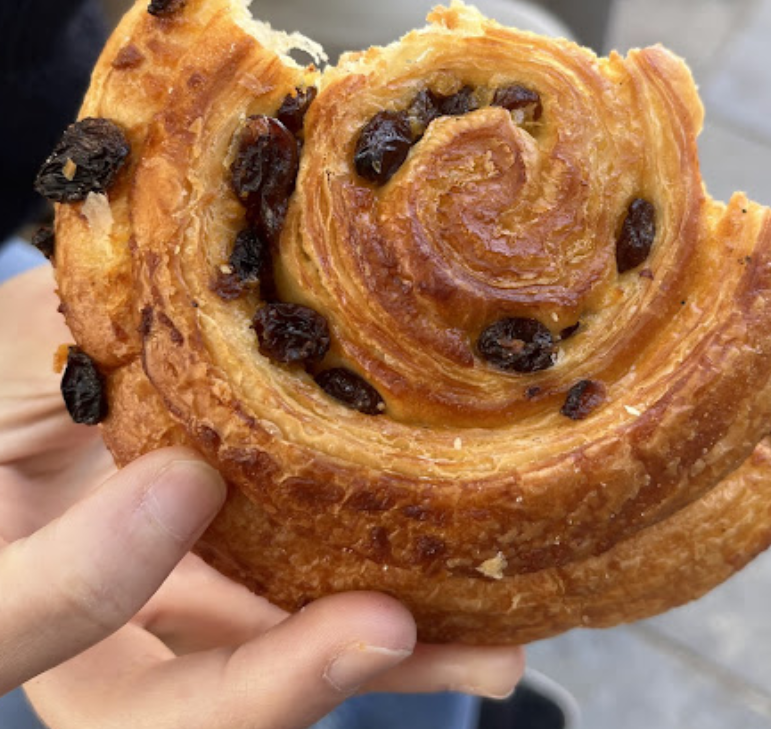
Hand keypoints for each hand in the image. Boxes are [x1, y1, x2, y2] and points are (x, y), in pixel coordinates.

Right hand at [0, 267, 522, 726]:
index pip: (16, 622)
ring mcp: (168, 628)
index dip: (93, 578)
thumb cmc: (14, 380)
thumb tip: (132, 314)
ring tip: (490, 652)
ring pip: (261, 684)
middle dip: (273, 688)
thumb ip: (44, 357)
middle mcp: (81, 640)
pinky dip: (382, 627)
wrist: (32, 414)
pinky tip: (473, 621)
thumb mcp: (10, 360)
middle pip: (161, 715)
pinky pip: (305, 625)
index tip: (189, 480)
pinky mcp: (236, 604)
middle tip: (383, 633)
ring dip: (375, 670)